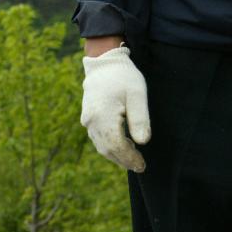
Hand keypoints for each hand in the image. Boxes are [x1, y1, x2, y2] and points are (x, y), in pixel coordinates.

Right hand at [80, 44, 149, 172]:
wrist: (103, 65)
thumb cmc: (123, 77)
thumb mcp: (137, 94)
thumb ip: (140, 119)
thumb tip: (143, 142)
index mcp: (103, 116)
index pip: (116, 144)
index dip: (129, 157)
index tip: (141, 165)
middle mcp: (92, 122)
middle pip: (107, 149)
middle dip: (123, 160)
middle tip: (139, 167)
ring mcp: (87, 121)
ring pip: (101, 146)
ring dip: (116, 155)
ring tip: (132, 160)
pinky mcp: (88, 120)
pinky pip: (98, 139)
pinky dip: (110, 146)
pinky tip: (121, 147)